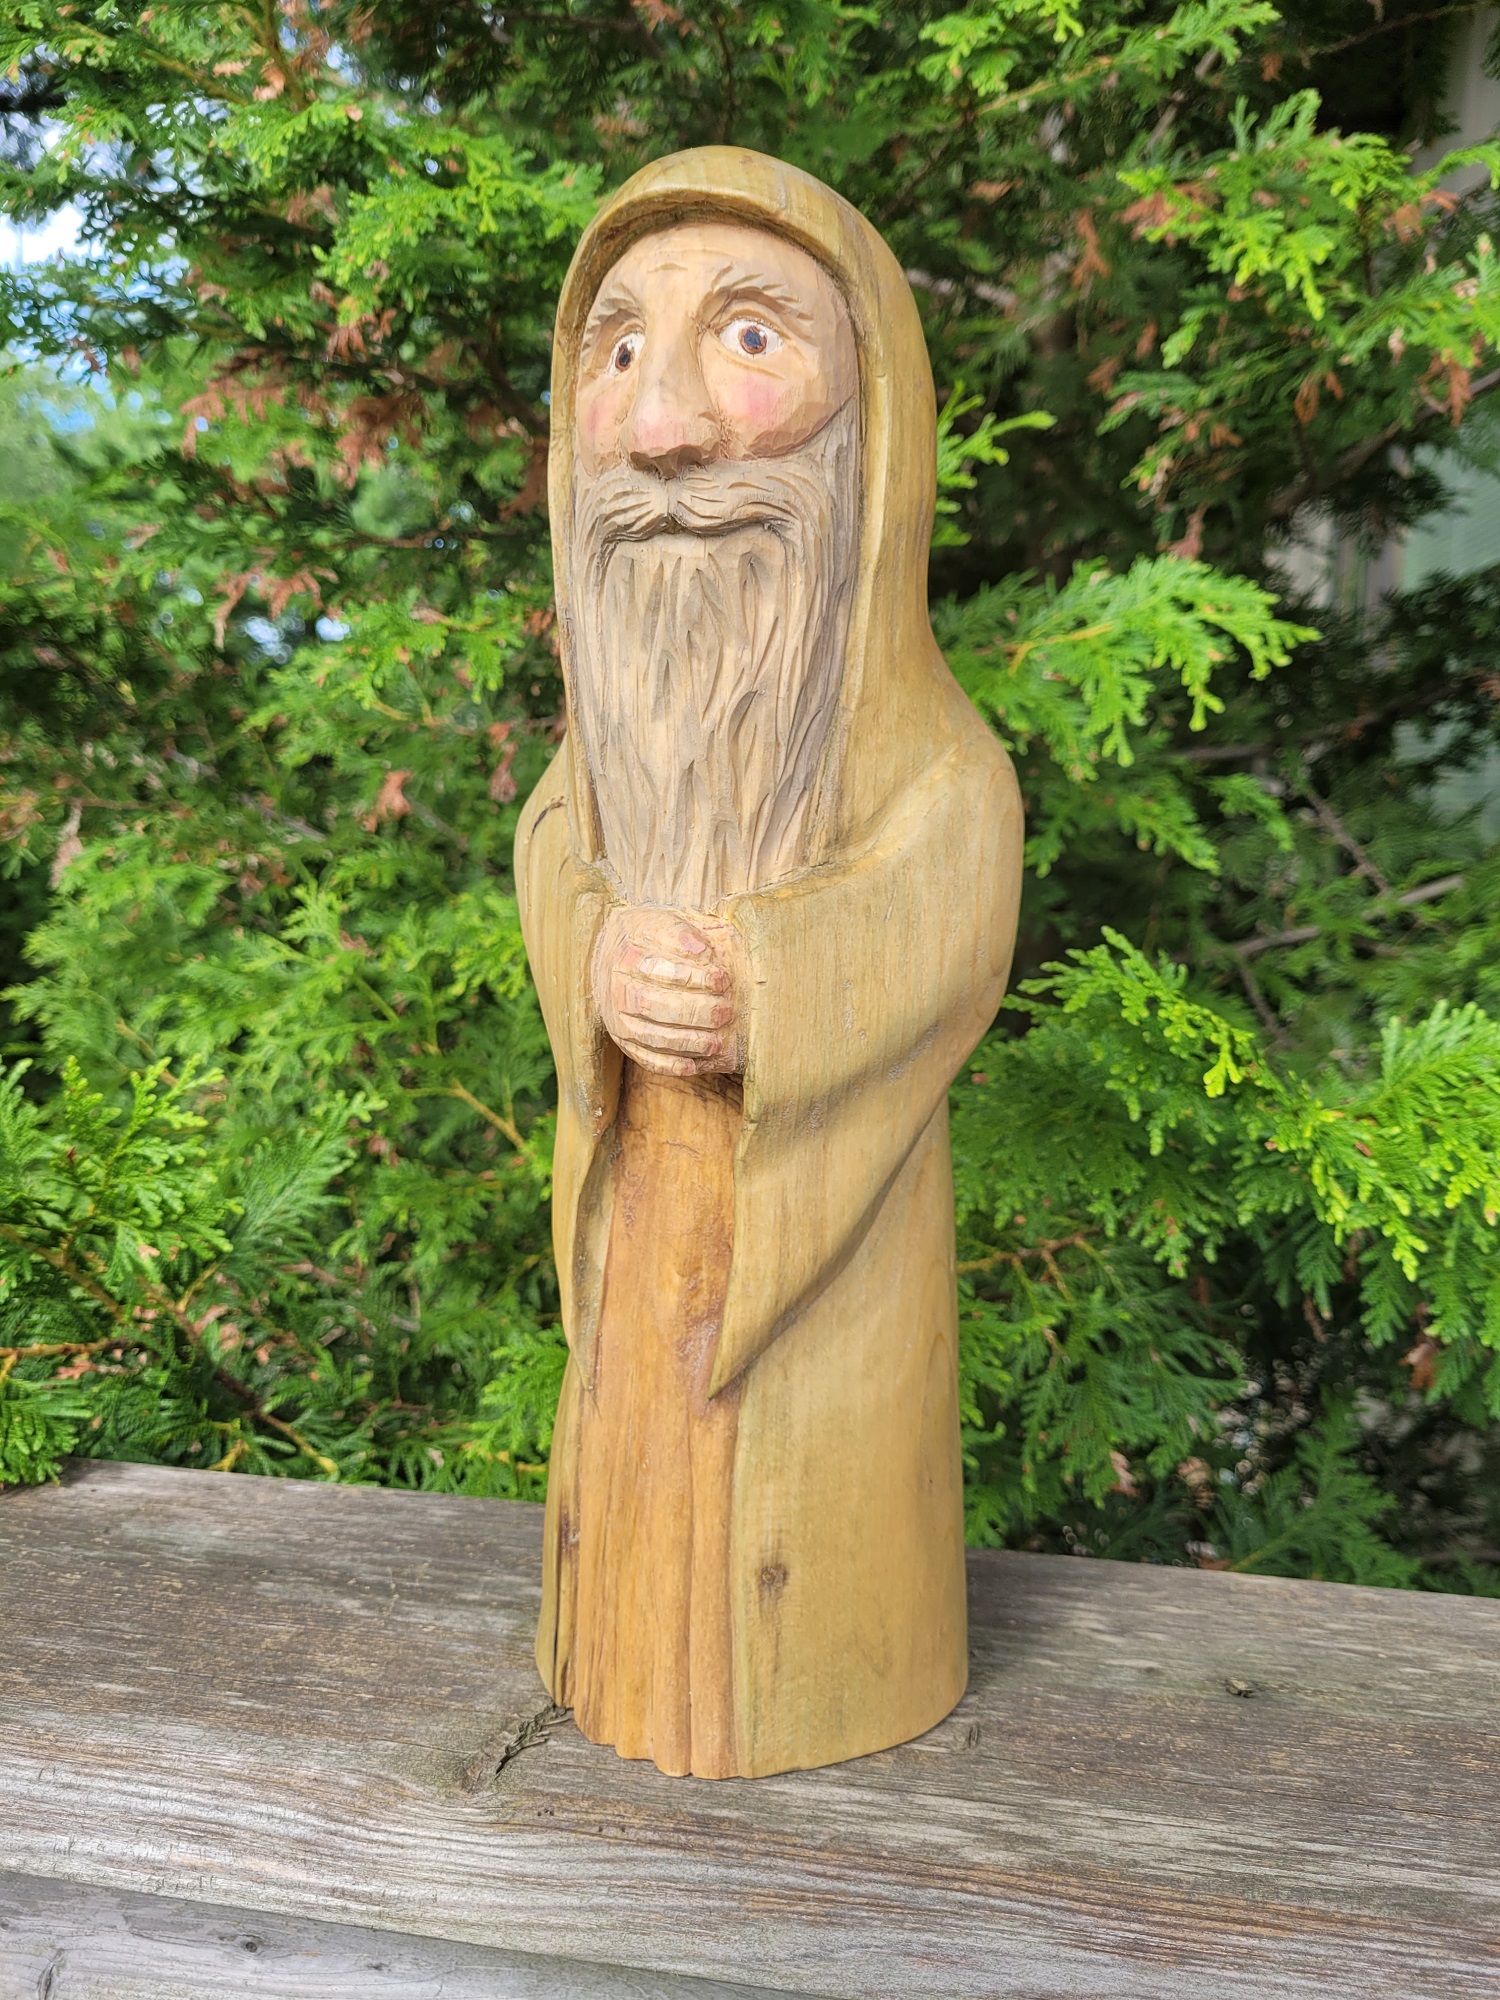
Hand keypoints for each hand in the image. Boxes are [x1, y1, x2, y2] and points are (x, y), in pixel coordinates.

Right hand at [591, 906, 745, 1077]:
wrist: (612, 955)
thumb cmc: (650, 938)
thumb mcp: (663, 921)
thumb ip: (683, 932)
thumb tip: (702, 950)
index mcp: (627, 953)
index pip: (655, 968)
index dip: (691, 976)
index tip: (722, 978)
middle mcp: (617, 988)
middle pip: (652, 1004)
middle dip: (693, 1011)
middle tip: (726, 1011)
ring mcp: (618, 1018)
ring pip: (649, 1035)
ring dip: (686, 1041)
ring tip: (716, 1043)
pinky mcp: (624, 1041)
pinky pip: (644, 1058)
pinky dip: (669, 1065)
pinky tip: (693, 1066)